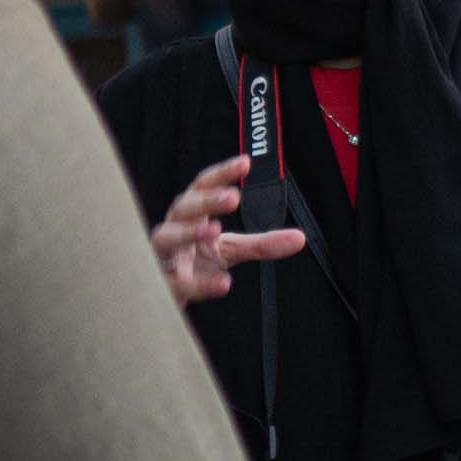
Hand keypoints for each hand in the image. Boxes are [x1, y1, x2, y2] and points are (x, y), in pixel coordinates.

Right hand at [151, 155, 308, 302]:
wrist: (165, 297)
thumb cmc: (194, 264)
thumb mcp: (231, 250)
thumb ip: (262, 243)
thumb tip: (298, 238)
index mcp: (190, 215)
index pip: (203, 186)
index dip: (221, 173)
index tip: (245, 163)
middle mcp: (173, 230)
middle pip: (183, 207)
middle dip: (205, 201)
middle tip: (232, 197)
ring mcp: (163, 258)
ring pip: (165, 239)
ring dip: (187, 232)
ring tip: (214, 230)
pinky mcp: (163, 286)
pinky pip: (176, 283)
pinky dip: (198, 283)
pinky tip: (222, 282)